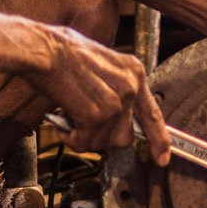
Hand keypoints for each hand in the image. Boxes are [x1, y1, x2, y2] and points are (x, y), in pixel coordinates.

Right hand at [24, 26, 172, 165]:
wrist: (43, 49)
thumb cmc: (61, 52)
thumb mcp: (101, 63)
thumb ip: (113, 87)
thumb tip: (111, 117)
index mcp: (134, 72)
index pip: (152, 113)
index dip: (158, 139)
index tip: (163, 157)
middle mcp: (130, 87)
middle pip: (125, 136)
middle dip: (103, 137)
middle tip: (83, 124)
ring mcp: (116, 102)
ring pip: (104, 142)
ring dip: (84, 137)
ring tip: (70, 117)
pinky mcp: (97, 114)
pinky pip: (84, 142)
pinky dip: (70, 137)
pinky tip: (62, 120)